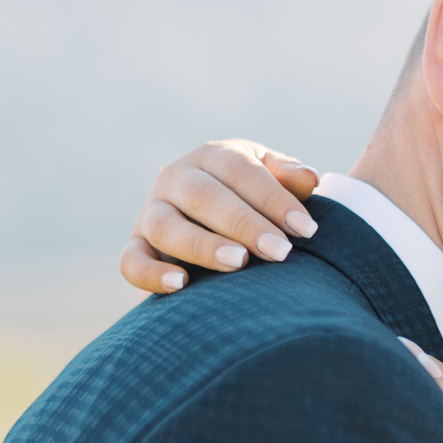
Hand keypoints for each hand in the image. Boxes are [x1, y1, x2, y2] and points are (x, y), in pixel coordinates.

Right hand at [119, 141, 320, 293]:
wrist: (212, 223)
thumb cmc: (253, 200)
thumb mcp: (270, 181)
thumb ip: (288, 179)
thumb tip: (310, 180)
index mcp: (212, 157)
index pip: (240, 172)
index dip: (274, 200)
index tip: (306, 230)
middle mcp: (175, 178)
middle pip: (203, 197)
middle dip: (244, 224)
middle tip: (280, 251)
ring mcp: (150, 213)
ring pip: (167, 227)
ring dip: (203, 246)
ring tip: (239, 263)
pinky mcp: (136, 246)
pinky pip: (132, 261)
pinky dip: (152, 273)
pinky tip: (181, 285)